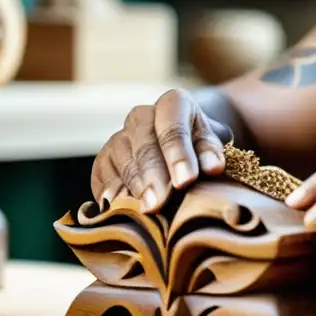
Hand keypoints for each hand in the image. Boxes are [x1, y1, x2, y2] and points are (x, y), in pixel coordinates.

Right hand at [90, 88, 227, 212]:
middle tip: (161, 202)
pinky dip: (113, 197)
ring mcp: (118, 138)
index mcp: (172, 104)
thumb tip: (212, 167)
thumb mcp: (211, 143)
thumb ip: (211, 153)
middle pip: (144, 146)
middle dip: (153, 176)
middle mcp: (140, 116)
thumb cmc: (199, 147)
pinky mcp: (103, 162)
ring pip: (122, 162)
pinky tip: (123, 212)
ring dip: (134, 189)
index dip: (178, 154)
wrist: (180, 146)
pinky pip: (103, 179)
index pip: (173, 126)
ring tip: (144, 211)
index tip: (186, 181)